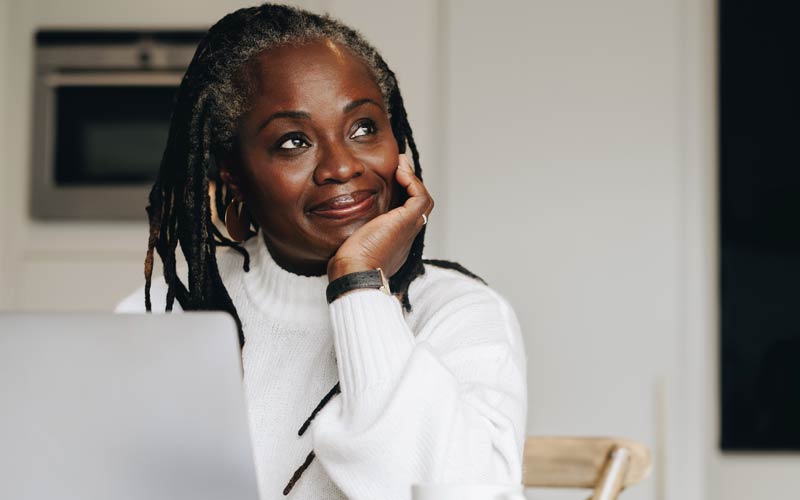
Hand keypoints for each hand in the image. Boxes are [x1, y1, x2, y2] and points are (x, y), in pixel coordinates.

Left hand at [327, 154, 432, 281]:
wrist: (355, 272)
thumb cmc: (347, 264)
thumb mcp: (350, 242)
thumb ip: (351, 231)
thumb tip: (337, 218)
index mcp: (394, 242)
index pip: (403, 215)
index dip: (400, 195)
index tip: (389, 179)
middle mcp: (405, 236)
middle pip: (416, 206)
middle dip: (408, 184)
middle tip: (398, 167)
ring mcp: (409, 229)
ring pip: (422, 201)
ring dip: (412, 180)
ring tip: (400, 165)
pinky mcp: (407, 222)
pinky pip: (420, 197)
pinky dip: (412, 181)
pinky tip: (399, 172)